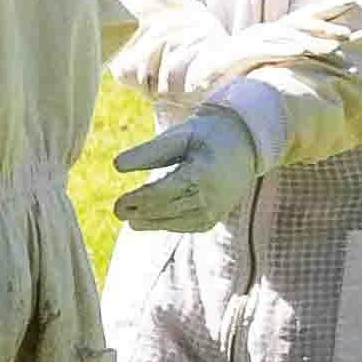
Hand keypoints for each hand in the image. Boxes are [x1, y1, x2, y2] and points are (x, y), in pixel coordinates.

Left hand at [111, 108, 260, 232]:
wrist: (245, 145)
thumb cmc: (206, 135)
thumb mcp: (179, 136)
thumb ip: (148, 152)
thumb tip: (116, 165)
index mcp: (203, 174)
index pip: (164, 193)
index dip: (139, 200)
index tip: (117, 203)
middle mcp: (211, 197)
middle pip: (167, 209)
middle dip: (140, 212)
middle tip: (117, 211)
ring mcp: (215, 210)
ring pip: (175, 221)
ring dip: (151, 222)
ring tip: (129, 219)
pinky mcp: (214, 218)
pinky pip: (186, 225)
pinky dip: (166, 224)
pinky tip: (148, 220)